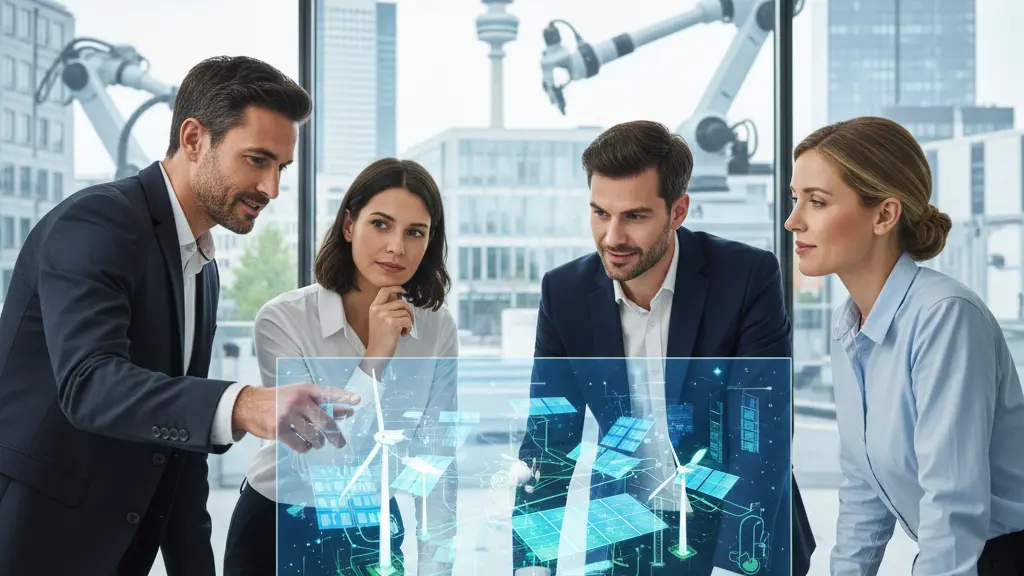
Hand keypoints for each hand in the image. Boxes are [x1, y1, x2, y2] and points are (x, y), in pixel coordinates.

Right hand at [231, 383, 359, 452]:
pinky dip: (305, 447)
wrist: (249, 406)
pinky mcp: (279, 430)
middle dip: (335, 435)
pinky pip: (300, 444)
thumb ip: (321, 404)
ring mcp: (288, 415)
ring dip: (318, 442)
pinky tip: (305, 445)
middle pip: (325, 420)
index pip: (329, 393)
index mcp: (306, 390)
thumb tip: (346, 413)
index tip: (357, 401)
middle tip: (340, 443)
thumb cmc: (279, 400)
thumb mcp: (299, 395)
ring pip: (314, 435)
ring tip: (318, 443)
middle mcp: (299, 401)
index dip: (344, 397)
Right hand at [364, 286, 412, 360]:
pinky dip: (408, 328)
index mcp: (374, 307)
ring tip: (402, 330)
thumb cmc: (379, 338)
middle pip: (401, 302)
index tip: (404, 291)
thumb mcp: (378, 319)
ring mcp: (385, 316)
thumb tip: (398, 297)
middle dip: (408, 311)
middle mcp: (378, 309)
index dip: (396, 288)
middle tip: (407, 321)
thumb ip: (386, 308)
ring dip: (408, 322)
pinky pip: (408, 321)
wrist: (376, 353)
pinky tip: (403, 334)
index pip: (384, 290)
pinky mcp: (393, 323)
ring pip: (406, 312)